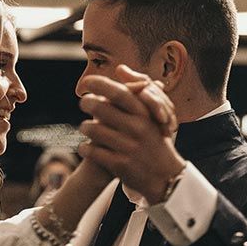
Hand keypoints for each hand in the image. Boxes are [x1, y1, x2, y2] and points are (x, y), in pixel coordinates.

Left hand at [78, 69, 185, 203]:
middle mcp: (138, 129)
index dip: (100, 84)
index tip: (86, 81)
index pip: (119, 93)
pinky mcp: (121, 165)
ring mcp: (129, 147)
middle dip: (87, 103)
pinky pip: (94, 152)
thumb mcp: (151, 116)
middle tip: (82, 103)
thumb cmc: (153, 140)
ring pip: (94, 130)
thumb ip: (136, 93)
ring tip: (85, 126)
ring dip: (85, 127)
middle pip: (102, 109)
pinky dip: (85, 147)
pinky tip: (84, 146)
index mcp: (145, 114)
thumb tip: (120, 68)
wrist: (164, 177)